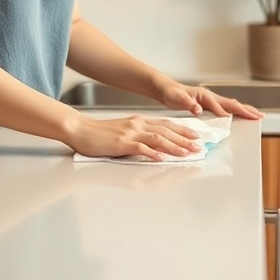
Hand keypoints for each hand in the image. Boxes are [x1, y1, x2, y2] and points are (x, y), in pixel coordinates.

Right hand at [67, 114, 203, 161]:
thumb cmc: (100, 133)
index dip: (182, 130)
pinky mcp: (121, 143)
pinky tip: (161, 158)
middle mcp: (137, 124)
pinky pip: (140, 147)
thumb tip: (155, 146)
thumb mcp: (124, 131)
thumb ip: (139, 136)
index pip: (166, 124)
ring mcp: (130, 133)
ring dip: (174, 146)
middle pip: (166, 131)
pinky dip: (152, 153)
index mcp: (139, 121)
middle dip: (184, 139)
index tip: (195, 136)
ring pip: (158, 138)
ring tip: (186, 153)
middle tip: (198, 146)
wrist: (80, 129)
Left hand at [160, 82, 263, 119]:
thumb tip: (198, 109)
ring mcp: (212, 100)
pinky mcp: (211, 105)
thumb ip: (188, 103)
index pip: (218, 105)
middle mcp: (210, 96)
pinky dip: (237, 112)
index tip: (232, 120)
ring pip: (232, 106)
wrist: (167, 90)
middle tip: (259, 116)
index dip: (225, 113)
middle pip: (232, 104)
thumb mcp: (176, 98)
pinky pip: (228, 109)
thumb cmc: (171, 94)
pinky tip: (242, 116)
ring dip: (245, 110)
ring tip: (257, 115)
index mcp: (204, 95)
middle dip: (246, 110)